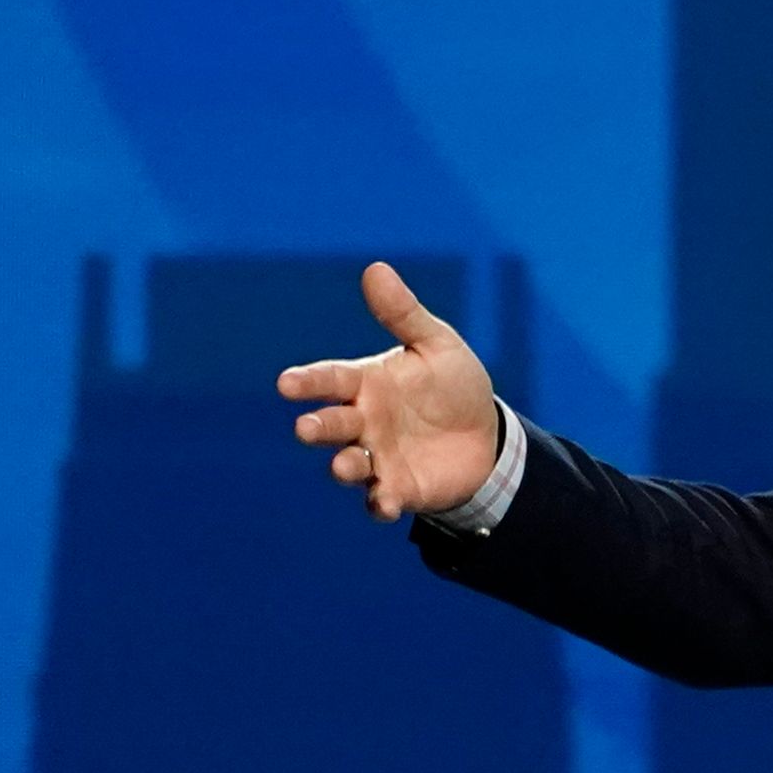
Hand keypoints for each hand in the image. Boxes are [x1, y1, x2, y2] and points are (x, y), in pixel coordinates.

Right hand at [277, 262, 502, 521]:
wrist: (485, 433)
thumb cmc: (452, 384)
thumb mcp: (435, 345)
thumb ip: (403, 314)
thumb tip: (375, 268)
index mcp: (366, 383)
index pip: (330, 379)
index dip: (308, 381)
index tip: (287, 383)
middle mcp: (363, 422)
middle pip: (332, 424)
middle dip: (318, 428)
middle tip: (308, 429)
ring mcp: (377, 457)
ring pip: (348, 465)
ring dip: (343, 466)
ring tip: (343, 465)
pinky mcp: (397, 488)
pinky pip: (381, 499)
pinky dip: (380, 503)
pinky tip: (385, 502)